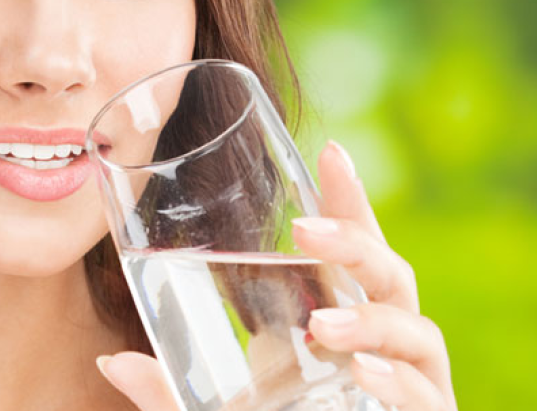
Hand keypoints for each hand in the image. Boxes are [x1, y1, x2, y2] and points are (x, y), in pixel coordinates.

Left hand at [96, 140, 457, 410]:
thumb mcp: (218, 409)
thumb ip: (171, 390)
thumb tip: (111, 360)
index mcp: (341, 327)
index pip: (354, 255)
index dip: (349, 204)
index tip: (330, 151)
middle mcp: (384, 346)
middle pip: (389, 276)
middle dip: (355, 245)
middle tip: (305, 229)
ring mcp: (411, 382)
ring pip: (414, 331)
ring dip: (370, 320)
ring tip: (321, 323)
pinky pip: (426, 396)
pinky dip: (398, 382)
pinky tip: (361, 371)